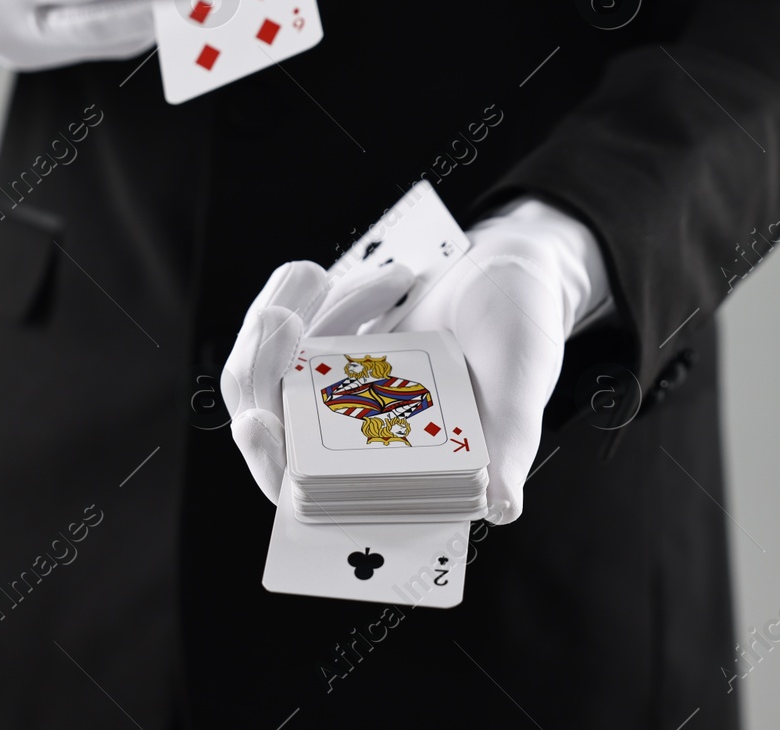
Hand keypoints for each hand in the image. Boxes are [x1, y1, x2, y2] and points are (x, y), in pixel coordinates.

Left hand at [222, 200, 607, 524]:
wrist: (511, 270)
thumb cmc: (523, 333)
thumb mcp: (519, 385)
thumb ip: (507, 443)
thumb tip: (504, 508)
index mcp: (395, 473)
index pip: (315, 493)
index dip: (275, 468)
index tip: (257, 421)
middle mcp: (354, 444)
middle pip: (272, 429)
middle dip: (261, 372)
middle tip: (278, 316)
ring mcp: (332, 396)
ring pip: (264, 375)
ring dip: (277, 324)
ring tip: (313, 276)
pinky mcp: (322, 350)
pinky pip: (282, 332)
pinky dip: (296, 297)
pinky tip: (323, 273)